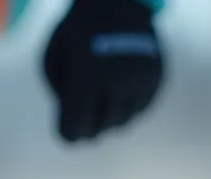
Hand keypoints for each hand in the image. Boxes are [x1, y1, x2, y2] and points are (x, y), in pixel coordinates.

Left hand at [43, 0, 164, 142]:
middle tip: (82, 116)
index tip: (67, 128)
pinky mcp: (157, 79)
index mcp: (86, 78)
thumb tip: (79, 127)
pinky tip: (117, 89)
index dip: (68, 133)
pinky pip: (139, 111)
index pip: (75, 130)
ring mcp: (141, 81)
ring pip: (121, 124)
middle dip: (88, 127)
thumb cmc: (77, 32)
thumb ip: (60, 96)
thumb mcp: (53, 58)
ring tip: (99, 98)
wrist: (117, 0)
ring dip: (108, 118)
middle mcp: (117, 83)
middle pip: (99, 130)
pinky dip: (127, 106)